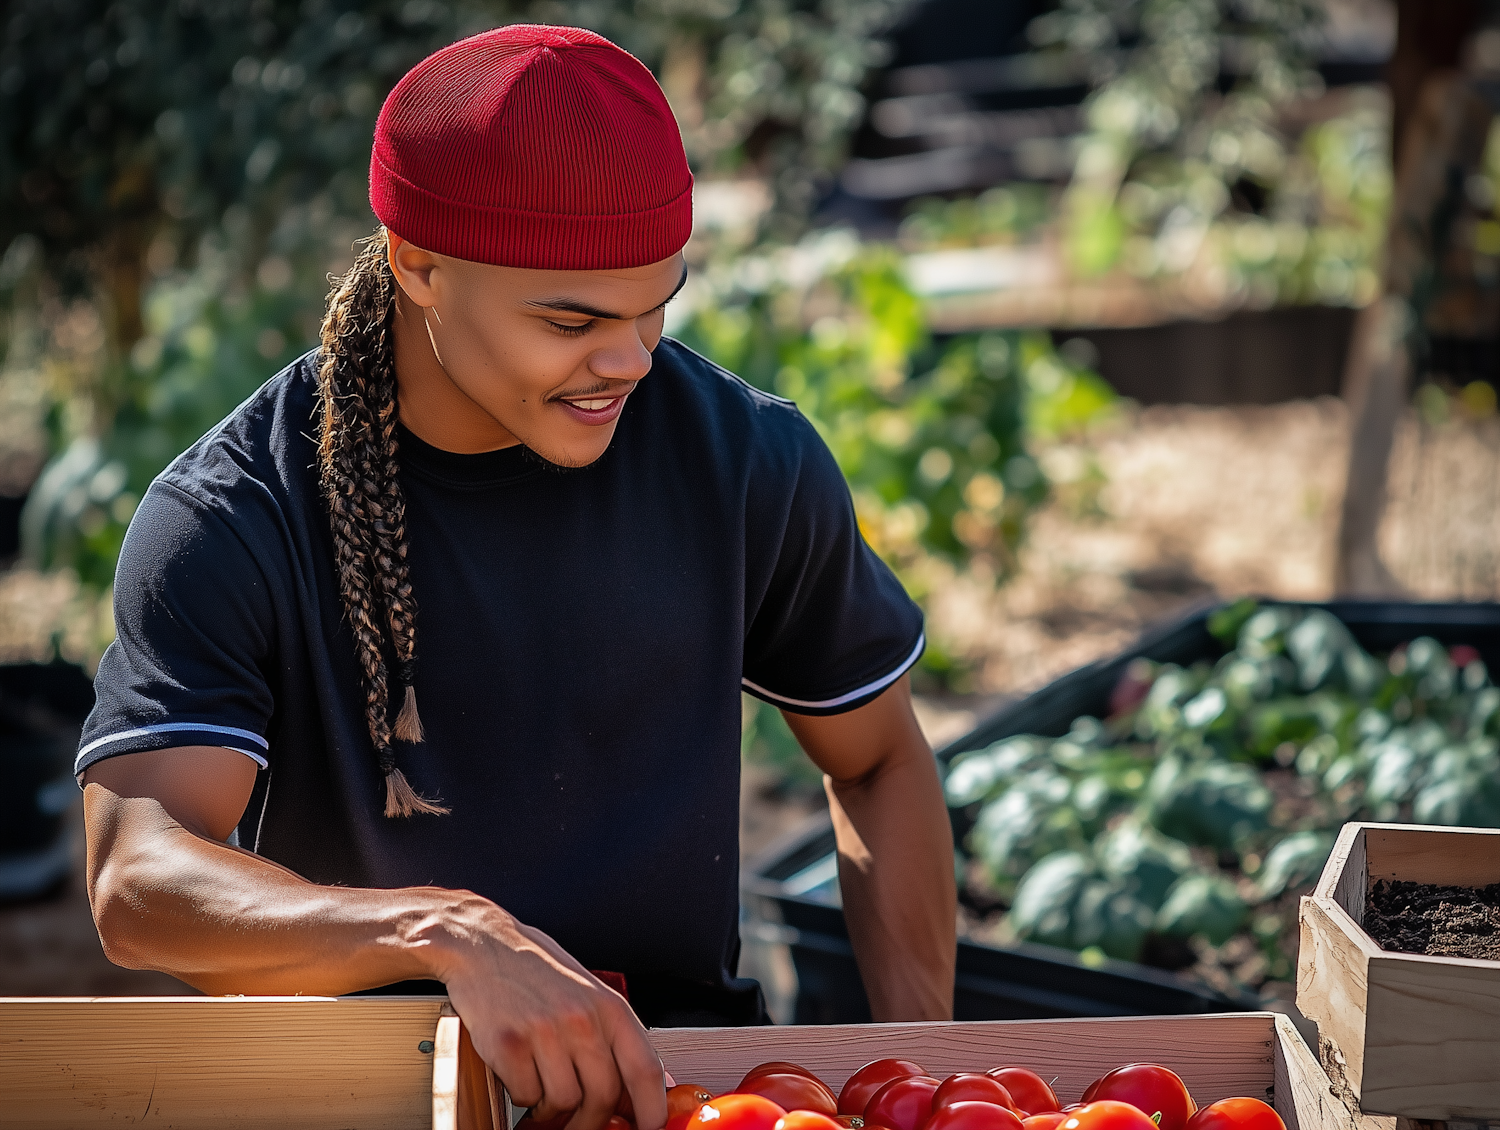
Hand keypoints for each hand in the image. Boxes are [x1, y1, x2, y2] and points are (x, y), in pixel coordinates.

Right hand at [425, 895, 667, 1129]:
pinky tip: (519, 1073)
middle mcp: (581, 1018)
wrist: (483, 944)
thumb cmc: (537, 970)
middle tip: (577, 1120)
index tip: (649, 1129)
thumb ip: (616, 1039)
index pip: (645, 1070)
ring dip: (552, 1108)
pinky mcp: (509, 1044)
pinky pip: (526, 1096)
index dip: (652, 1110)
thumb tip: (650, 1087)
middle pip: (603, 1097)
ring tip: (542, 1086)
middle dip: (590, 1120)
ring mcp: (545, 1031)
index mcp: (609, 1007)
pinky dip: (523, 1095)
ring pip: (564, 1102)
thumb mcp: (589, 994)